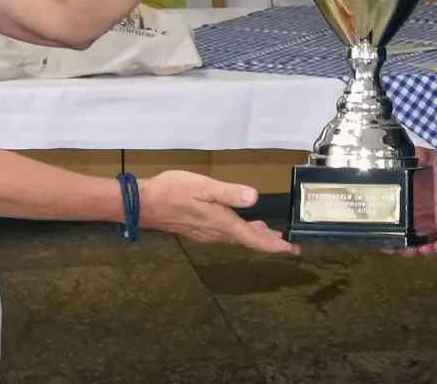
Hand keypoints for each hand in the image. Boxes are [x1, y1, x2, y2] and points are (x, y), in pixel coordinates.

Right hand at [137, 170, 298, 254]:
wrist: (143, 204)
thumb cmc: (173, 191)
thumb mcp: (203, 187)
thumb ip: (229, 193)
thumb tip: (254, 198)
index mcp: (222, 223)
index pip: (254, 239)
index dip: (275, 245)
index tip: (293, 250)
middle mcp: (217, 233)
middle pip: (248, 240)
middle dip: (269, 242)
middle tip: (289, 244)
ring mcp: (207, 232)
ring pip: (237, 237)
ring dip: (255, 236)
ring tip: (271, 233)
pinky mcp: (199, 228)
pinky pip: (227, 233)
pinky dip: (241, 231)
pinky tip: (243, 223)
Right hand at [387, 148, 436, 255]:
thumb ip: (426, 157)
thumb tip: (412, 152)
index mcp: (415, 200)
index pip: (397, 216)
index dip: (387, 226)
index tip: (377, 233)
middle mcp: (423, 217)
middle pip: (406, 236)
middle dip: (398, 245)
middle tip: (392, 248)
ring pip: (423, 244)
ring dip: (417, 250)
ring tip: (414, 249)